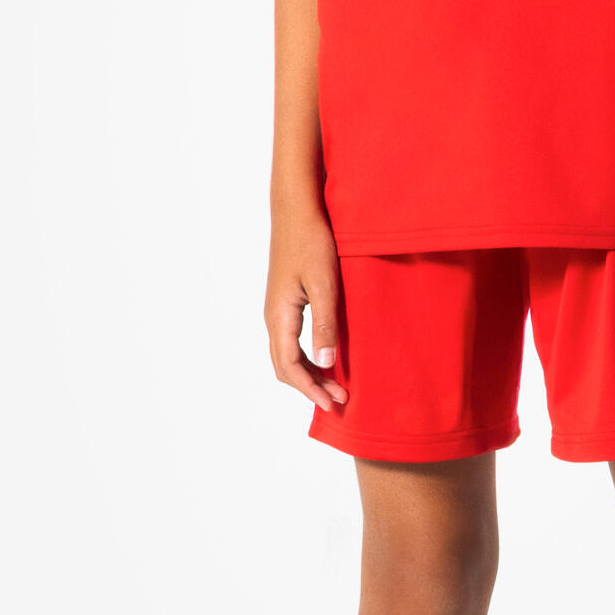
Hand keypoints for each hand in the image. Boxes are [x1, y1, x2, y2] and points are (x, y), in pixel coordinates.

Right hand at [266, 199, 344, 411]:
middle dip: (311, 388)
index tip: (335, 404)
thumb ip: (325, 325)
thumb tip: (325, 364)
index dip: (311, 390)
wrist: (297, 210)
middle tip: (341, 400)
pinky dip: (308, 358)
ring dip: (310, 374)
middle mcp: (273, 317)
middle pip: (285, 366)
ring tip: (336, 386)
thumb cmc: (312, 241)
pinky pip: (292, 341)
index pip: (289, 367)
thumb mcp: (324, 284)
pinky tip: (328, 358)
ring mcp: (278, 310)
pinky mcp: (286, 302)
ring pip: (287, 355)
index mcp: (279, 316)